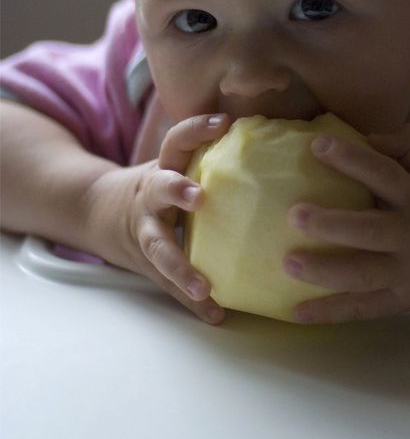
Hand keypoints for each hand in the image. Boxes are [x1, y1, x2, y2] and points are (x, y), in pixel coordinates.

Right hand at [87, 113, 230, 323]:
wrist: (98, 210)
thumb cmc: (160, 184)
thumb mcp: (175, 164)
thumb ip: (213, 158)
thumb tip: (282, 145)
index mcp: (164, 168)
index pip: (176, 140)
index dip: (196, 129)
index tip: (223, 123)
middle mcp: (151, 197)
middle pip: (159, 188)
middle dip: (176, 189)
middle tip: (198, 196)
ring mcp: (146, 232)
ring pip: (158, 247)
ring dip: (180, 266)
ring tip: (203, 287)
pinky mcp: (147, 264)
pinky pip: (169, 285)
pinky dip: (192, 302)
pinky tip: (215, 315)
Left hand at [284, 123, 409, 323]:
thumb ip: (404, 144)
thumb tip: (366, 138)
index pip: (384, 174)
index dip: (352, 159)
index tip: (316, 145)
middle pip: (371, 231)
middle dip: (332, 225)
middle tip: (294, 214)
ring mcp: (408, 273)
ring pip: (364, 276)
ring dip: (324, 271)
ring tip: (287, 262)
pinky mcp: (400, 301)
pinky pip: (362, 309)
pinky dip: (330, 312)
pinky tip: (296, 311)